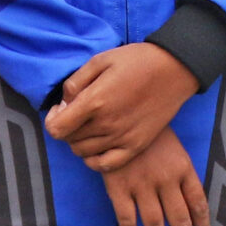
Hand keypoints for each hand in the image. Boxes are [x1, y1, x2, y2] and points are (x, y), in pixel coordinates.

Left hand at [43, 42, 195, 172]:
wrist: (173, 70)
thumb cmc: (136, 61)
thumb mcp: (100, 60)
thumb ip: (75, 83)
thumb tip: (62, 104)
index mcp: (95, 101)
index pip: (56, 129)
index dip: (52, 119)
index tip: (60, 109)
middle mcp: (106, 124)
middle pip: (69, 141)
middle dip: (67, 127)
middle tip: (77, 113)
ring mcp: (122, 138)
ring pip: (84, 153)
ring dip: (79, 141)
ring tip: (89, 125)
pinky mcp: (136, 146)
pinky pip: (106, 165)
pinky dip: (95, 160)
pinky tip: (98, 146)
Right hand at [102, 129, 210, 225]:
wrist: (118, 113)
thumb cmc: (150, 131)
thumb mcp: (174, 147)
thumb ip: (182, 174)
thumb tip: (190, 205)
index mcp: (183, 168)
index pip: (199, 204)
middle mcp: (166, 180)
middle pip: (179, 221)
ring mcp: (142, 185)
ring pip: (155, 224)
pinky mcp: (119, 187)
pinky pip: (127, 219)